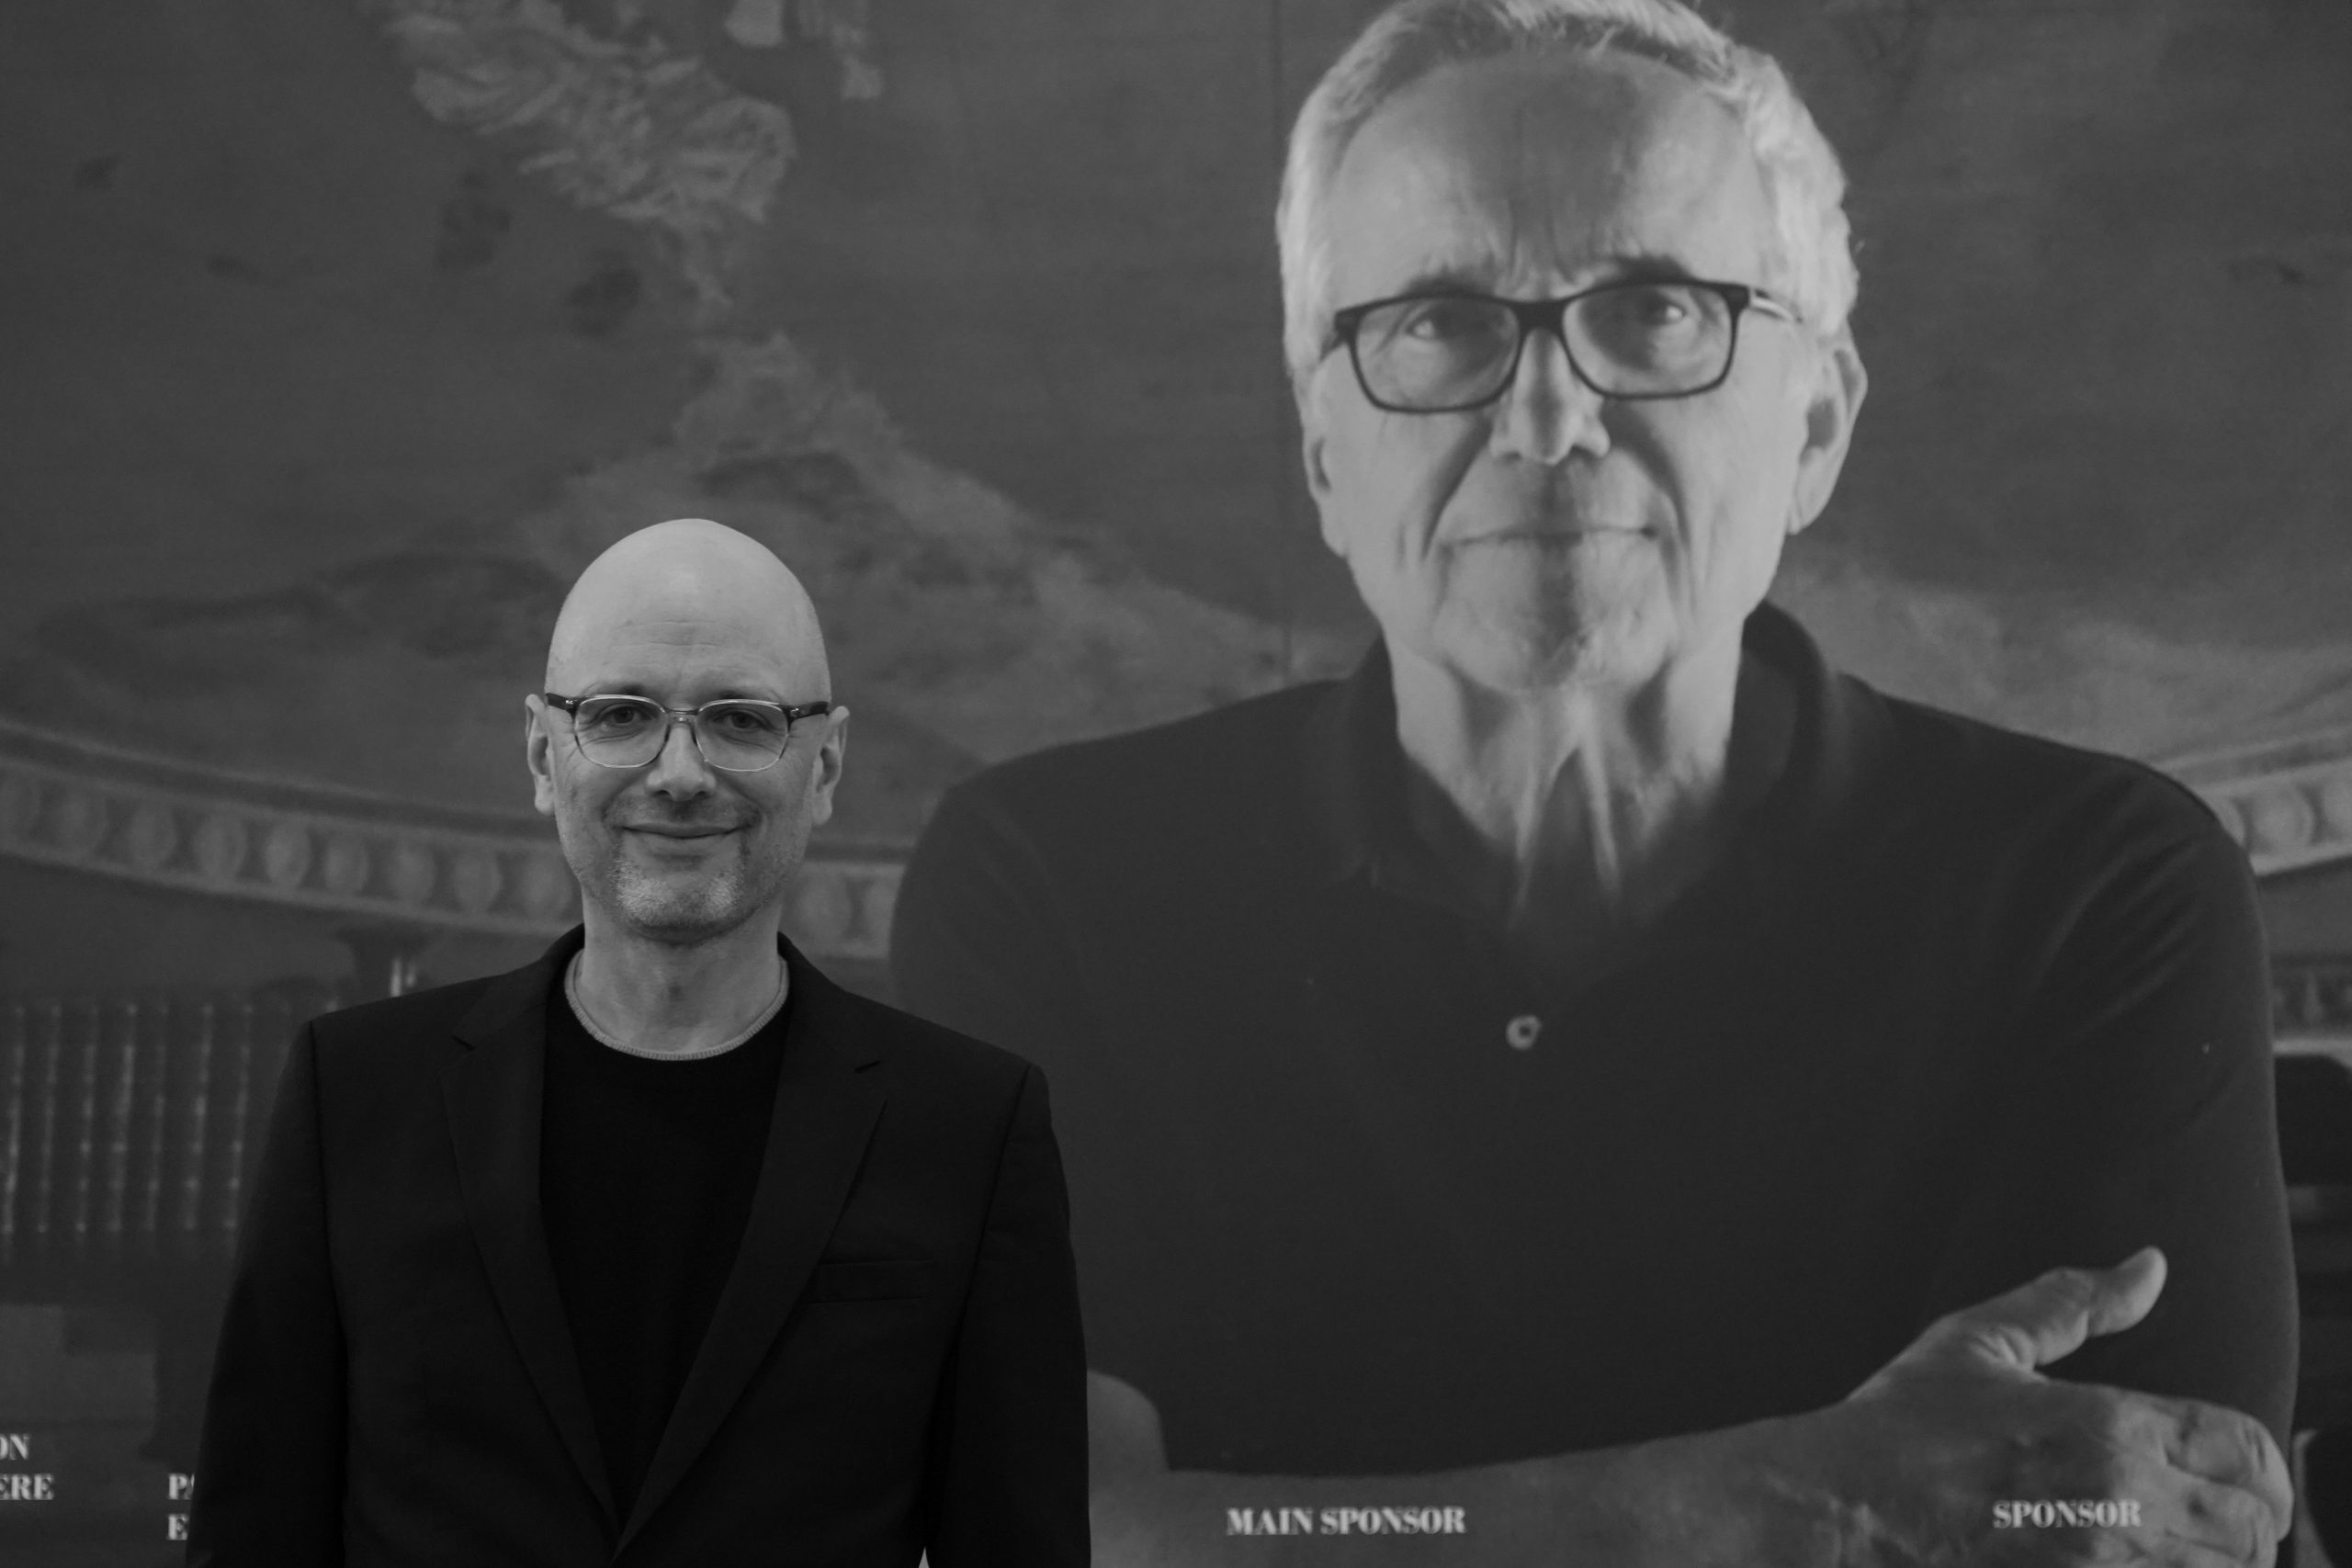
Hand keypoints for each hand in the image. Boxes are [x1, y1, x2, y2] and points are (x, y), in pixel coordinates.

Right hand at [1775, 1248, 2290, 1565]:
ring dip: (2215, 1557)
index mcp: (2108, 1427)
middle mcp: (2121, 1502)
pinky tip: (2138, 1559)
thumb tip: (2149, 1266)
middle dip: (2248, 1514)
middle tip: (2217, 1504)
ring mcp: (2103, 1566)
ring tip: (2182, 1537)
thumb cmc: (1902, 1426)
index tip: (2238, 1462)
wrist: (1842, 1509)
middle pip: (2252, 1523)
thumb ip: (2073, 1302)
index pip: (2247, 1448)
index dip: (2259, 1457)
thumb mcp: (1980, 1342)